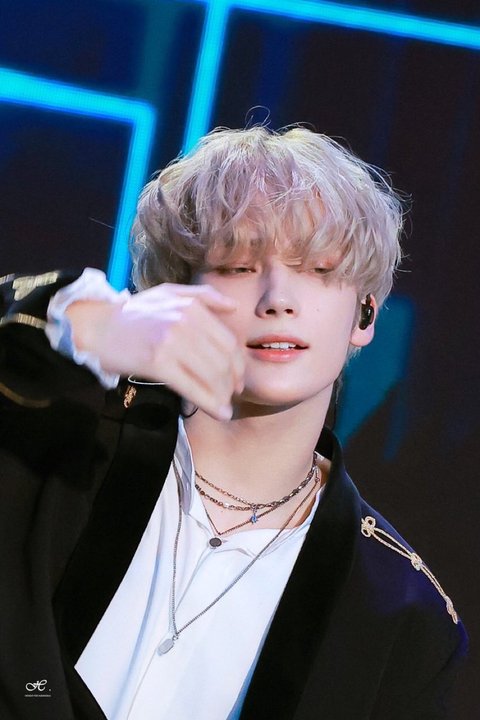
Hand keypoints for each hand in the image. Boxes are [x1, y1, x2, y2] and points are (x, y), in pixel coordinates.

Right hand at [66, 284, 244, 419]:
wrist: (95, 328)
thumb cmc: (132, 314)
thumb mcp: (168, 293)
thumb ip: (203, 296)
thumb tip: (233, 307)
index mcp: (191, 307)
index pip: (228, 341)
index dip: (238, 364)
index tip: (237, 379)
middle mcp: (185, 322)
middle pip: (223, 360)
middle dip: (232, 383)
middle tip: (232, 396)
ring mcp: (171, 342)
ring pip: (211, 375)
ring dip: (223, 396)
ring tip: (224, 407)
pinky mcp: (158, 362)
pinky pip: (192, 386)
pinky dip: (209, 402)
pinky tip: (217, 412)